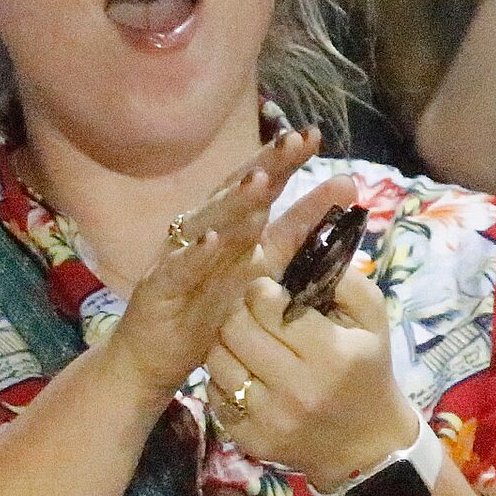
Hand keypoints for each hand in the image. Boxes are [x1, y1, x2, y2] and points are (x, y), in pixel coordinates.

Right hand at [105, 129, 319, 407]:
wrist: (151, 360)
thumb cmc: (204, 311)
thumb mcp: (260, 269)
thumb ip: (296, 235)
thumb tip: (343, 190)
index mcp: (228, 227)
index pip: (258, 186)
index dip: (282, 161)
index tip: (313, 136)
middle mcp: (201, 233)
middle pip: (234, 193)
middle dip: (264, 166)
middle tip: (294, 141)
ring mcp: (178, 258)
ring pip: (207, 224)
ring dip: (232, 203)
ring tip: (259, 181)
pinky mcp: (159, 289)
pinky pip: (178, 268)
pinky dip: (195, 254)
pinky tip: (212, 239)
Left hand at [200, 177, 416, 490]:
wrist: (365, 445)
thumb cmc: (367, 369)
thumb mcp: (372, 320)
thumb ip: (346, 277)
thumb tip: (317, 236)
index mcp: (331, 354)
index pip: (268, 304)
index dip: (260, 288)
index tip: (263, 287)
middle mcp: (298, 389)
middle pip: (235, 328)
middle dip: (235, 309)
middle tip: (243, 306)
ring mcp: (269, 418)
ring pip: (216, 359)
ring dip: (222, 341)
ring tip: (239, 335)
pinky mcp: (247, 440)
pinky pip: (214, 393)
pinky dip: (221, 376)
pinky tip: (241, 370)